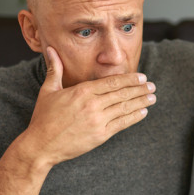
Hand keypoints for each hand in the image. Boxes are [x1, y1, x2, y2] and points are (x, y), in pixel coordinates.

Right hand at [23, 46, 156, 166]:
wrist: (41, 145)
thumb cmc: (43, 118)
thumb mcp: (48, 90)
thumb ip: (55, 69)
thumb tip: (50, 49)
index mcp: (82, 91)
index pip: (112, 82)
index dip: (130, 79)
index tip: (142, 77)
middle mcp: (92, 104)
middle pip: (122, 93)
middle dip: (140, 89)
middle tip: (152, 85)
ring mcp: (97, 120)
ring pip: (125, 107)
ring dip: (141, 101)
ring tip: (152, 97)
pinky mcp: (100, 135)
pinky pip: (122, 124)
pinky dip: (134, 117)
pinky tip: (143, 112)